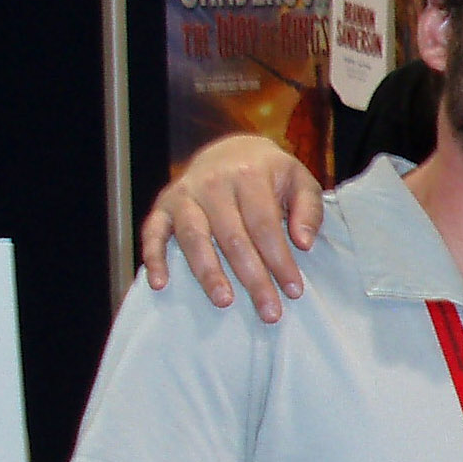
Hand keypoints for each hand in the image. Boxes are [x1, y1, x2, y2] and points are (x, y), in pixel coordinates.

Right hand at [136, 133, 322, 320]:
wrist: (230, 150)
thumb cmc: (271, 174)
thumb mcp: (300, 180)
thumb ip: (308, 209)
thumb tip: (303, 243)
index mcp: (249, 175)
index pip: (265, 226)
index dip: (279, 260)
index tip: (294, 290)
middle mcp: (212, 183)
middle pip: (232, 237)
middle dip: (252, 278)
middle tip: (268, 311)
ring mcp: (184, 194)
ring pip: (194, 238)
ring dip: (208, 273)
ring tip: (224, 302)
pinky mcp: (163, 205)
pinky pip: (153, 232)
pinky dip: (154, 258)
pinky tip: (160, 284)